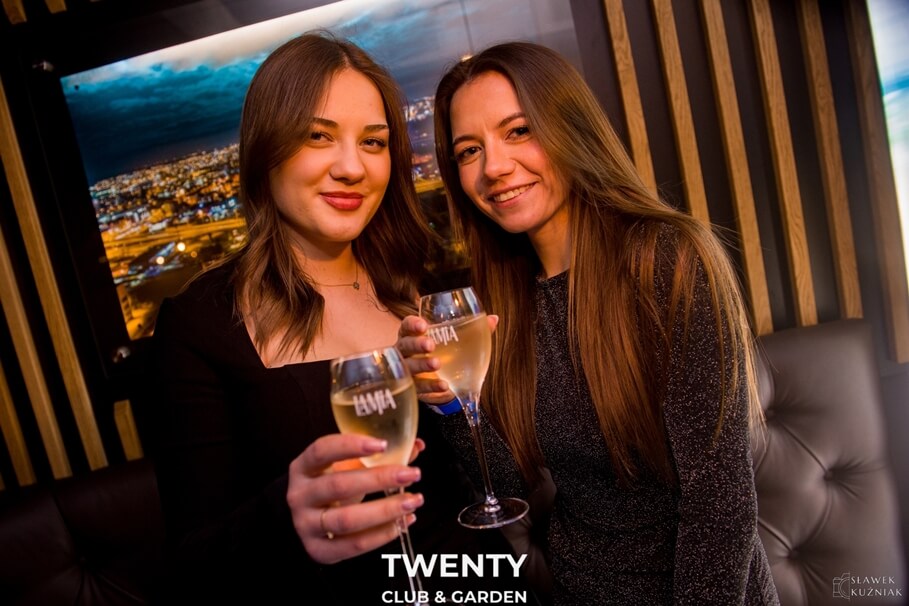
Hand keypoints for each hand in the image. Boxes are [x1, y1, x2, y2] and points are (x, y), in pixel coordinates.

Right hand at [287, 433, 425, 563]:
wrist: (310, 520)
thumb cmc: (332, 486)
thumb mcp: (347, 467)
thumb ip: (379, 455)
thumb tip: (417, 446)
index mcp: (303, 467)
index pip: (322, 451)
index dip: (351, 446)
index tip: (383, 444)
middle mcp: (300, 495)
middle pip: (339, 486)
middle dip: (379, 479)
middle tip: (411, 474)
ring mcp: (306, 525)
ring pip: (347, 519)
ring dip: (385, 510)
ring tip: (412, 501)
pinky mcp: (318, 550)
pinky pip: (354, 544)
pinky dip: (382, 534)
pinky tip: (402, 522)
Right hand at [396, 314, 497, 404]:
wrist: (438, 379)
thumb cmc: (445, 353)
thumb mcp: (455, 341)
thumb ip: (473, 330)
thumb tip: (494, 319)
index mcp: (414, 335)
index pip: (407, 326)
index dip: (413, 324)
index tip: (424, 325)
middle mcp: (406, 352)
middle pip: (405, 345)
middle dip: (417, 344)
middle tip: (430, 345)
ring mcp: (407, 371)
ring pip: (409, 367)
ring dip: (422, 365)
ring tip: (437, 364)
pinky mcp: (414, 388)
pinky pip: (420, 389)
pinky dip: (432, 387)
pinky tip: (444, 386)